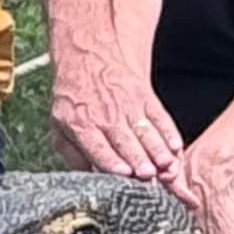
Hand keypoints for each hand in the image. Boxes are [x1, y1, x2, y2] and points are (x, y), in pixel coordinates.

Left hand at [48, 39, 182, 180]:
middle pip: (125, 142)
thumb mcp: (59, 123)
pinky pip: (160, 117)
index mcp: (81, 124)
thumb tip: (88, 180)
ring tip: (166, 164)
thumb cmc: (74, 94)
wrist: (89, 53)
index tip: (124, 174)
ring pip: (146, 132)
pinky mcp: (145, 97)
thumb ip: (73, 154)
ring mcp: (128, 106)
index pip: (98, 148)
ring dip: (157, 149)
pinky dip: (169, 132)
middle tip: (149, 174)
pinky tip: (175, 146)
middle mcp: (106, 116)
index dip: (112, 162)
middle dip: (138, 159)